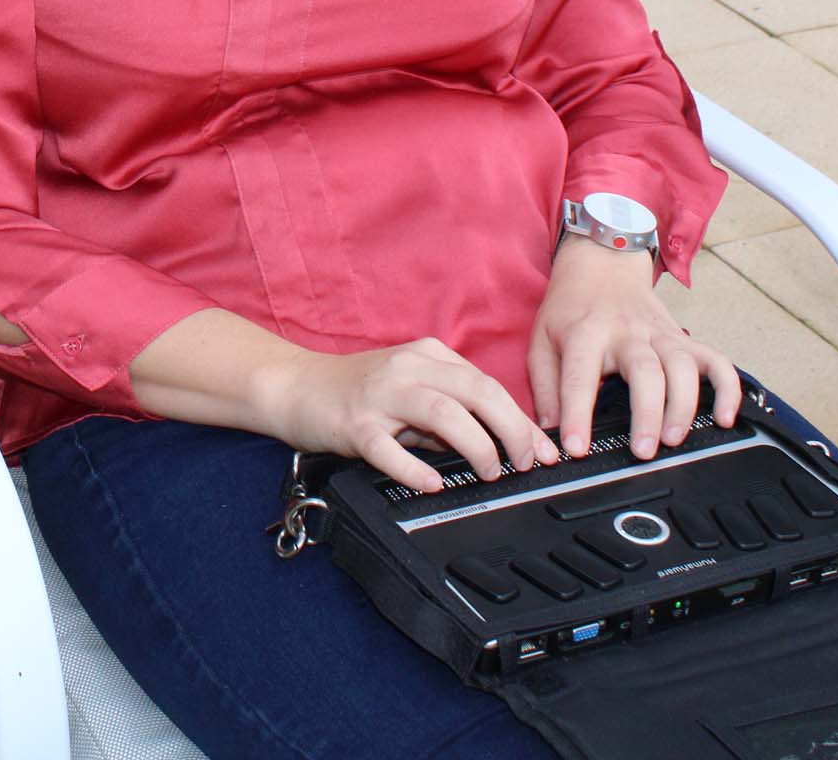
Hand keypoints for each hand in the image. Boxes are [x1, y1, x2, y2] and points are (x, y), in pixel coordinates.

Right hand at [256, 338, 561, 494]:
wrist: (293, 386)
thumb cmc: (354, 390)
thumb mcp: (409, 387)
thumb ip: (449, 410)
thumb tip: (499, 443)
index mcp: (427, 356)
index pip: (488, 385)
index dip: (522, 420)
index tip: (544, 451)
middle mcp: (407, 368)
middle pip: (477, 392)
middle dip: (512, 431)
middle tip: (524, 463)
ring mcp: (380, 395)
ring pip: (444, 413)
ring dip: (477, 446)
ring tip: (489, 472)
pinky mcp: (354, 424)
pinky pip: (390, 449)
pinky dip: (416, 468)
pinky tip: (432, 482)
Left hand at [529, 236, 739, 460]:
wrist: (601, 264)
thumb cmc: (570, 310)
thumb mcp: (542, 341)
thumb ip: (544, 388)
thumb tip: (547, 431)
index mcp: (585, 334)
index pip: (580, 377)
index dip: (577, 415)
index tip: (577, 448)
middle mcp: (627, 333)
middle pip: (644, 371)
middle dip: (646, 413)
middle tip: (643, 451)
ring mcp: (660, 334)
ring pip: (682, 366)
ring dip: (683, 405)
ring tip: (673, 439)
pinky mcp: (684, 338)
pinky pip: (716, 361)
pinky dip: (727, 388)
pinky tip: (725, 417)